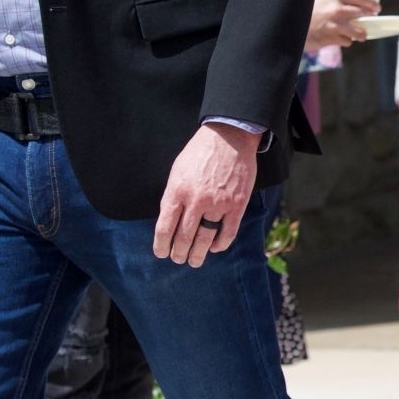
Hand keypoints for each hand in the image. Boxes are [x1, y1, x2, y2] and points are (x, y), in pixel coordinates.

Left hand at [153, 123, 260, 267]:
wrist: (229, 137)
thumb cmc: (200, 153)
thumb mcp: (177, 171)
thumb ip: (173, 196)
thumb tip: (169, 222)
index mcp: (177, 190)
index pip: (165, 228)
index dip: (161, 245)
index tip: (161, 253)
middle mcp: (196, 200)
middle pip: (184, 237)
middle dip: (179, 252)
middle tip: (178, 259)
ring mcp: (218, 203)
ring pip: (205, 238)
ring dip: (198, 253)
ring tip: (194, 261)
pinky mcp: (237, 204)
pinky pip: (228, 232)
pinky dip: (220, 244)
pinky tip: (215, 247)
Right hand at [304, 0, 376, 49]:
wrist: (290, 24)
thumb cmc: (305, 10)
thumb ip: (335, 1)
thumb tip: (352, 6)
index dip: (372, 3)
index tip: (377, 7)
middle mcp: (338, 10)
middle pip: (363, 14)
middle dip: (369, 18)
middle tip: (370, 20)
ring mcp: (336, 26)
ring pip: (360, 33)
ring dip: (360, 34)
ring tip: (359, 34)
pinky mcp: (332, 39)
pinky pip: (347, 42)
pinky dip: (346, 40)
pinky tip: (340, 37)